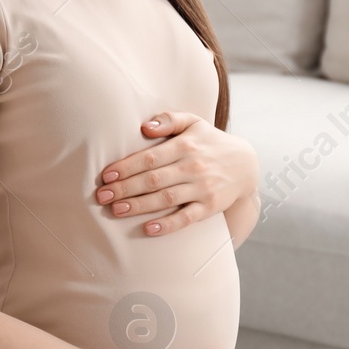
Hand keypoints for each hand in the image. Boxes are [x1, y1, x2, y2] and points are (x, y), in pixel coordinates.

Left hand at [95, 111, 257, 236]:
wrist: (245, 164)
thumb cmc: (210, 141)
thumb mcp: (194, 122)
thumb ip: (169, 119)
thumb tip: (144, 126)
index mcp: (186, 145)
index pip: (150, 157)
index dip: (126, 167)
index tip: (106, 176)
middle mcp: (193, 167)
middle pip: (154, 180)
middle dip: (125, 188)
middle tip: (102, 196)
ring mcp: (202, 188)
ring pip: (166, 199)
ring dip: (139, 206)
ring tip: (116, 210)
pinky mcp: (210, 207)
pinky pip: (187, 218)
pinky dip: (168, 225)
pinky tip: (149, 229)